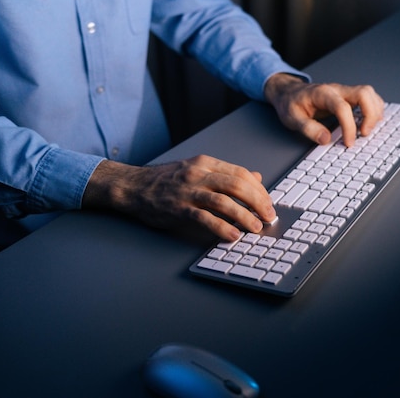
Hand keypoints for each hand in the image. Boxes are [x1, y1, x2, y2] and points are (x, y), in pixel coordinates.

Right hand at [82, 156, 276, 240]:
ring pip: (224, 201)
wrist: (132, 186)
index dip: (259, 189)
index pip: (240, 174)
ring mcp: (188, 191)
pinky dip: (222, 228)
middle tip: (268, 216)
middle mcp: (198, 174)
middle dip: (257, 202)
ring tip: (255, 228)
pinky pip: (204, 218)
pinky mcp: (178, 209)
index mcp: (205, 163)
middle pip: (237, 185)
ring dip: (244, 216)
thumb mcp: (197, 169)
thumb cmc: (165, 180)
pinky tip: (233, 236)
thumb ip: (225, 174)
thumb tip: (256, 177)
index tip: (268, 202)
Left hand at [264, 73, 384, 146]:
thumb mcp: (292, 118)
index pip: (342, 107)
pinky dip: (373, 110)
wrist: (288, 92)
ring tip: (367, 130)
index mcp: (322, 94)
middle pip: (364, 93)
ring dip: (374, 112)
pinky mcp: (348, 97)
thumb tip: (326, 139)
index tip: (349, 142)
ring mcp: (344, 92)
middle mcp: (336, 90)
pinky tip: (369, 123)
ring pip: (369, 94)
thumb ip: (308, 129)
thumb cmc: (290, 104)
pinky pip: (368, 98)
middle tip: (365, 133)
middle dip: (370, 115)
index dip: (349, 127)